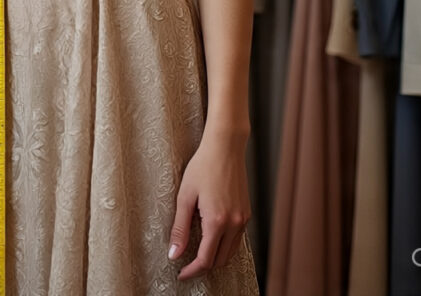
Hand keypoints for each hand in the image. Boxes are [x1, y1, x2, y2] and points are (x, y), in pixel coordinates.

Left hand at [168, 131, 250, 279]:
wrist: (225, 147)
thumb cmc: (203, 166)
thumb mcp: (185, 195)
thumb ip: (180, 228)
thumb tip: (174, 254)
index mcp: (218, 221)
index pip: (206, 260)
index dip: (192, 271)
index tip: (181, 273)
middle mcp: (235, 224)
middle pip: (220, 260)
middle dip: (203, 267)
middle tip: (186, 265)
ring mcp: (243, 219)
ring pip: (231, 252)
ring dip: (215, 257)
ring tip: (197, 253)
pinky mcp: (246, 213)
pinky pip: (237, 239)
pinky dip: (224, 245)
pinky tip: (212, 238)